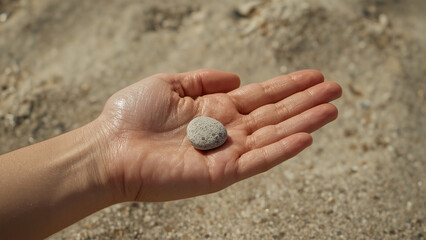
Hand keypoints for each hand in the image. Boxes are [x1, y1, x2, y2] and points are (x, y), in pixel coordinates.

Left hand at [97, 69, 341, 201]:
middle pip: (274, 113)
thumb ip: (203, 79)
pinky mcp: (220, 173)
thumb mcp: (169, 83)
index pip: (261, 96)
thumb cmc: (132, 115)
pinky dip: (282, 150)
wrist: (110, 148)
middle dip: (305, 101)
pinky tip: (306, 137)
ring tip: (331, 108)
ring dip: (304, 121)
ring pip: (273, 135)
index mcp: (216, 109)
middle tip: (336, 89)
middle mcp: (226, 130)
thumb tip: (236, 77)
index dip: (288, 86)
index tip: (314, 76)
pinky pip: (258, 160)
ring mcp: (226, 152)